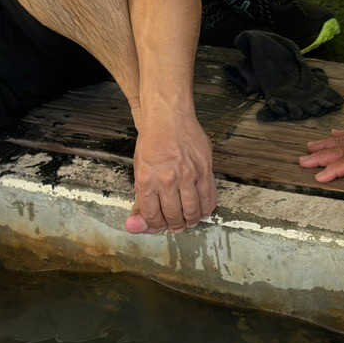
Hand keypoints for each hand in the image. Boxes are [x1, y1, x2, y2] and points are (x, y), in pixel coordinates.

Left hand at [128, 106, 216, 233]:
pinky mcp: (204, 168)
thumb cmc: (152, 142)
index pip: (152, 216)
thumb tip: (134, 225)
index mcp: (147, 180)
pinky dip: (205, 209)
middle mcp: (168, 179)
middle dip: (173, 226)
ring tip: (188, 222)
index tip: (159, 226)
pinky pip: (208, 198)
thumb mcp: (139, 171)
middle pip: (173, 216)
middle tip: (175, 226)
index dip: (155, 226)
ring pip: (192, 211)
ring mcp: (188, 174)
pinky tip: (201, 211)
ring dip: (190, 221)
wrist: (168, 116)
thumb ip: (140, 200)